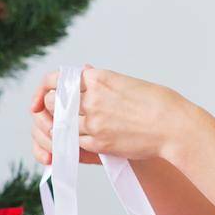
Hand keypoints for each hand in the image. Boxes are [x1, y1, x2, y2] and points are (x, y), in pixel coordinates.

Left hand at [29, 67, 195, 164]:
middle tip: (57, 114)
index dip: (44, 88)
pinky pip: (73, 143)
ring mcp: (94, 121)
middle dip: (52, 108)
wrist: (174, 126)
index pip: (58, 79)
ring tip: (67, 129)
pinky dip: (70, 142)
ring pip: (60, 124)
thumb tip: (84, 71)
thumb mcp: (126, 82)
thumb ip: (101, 79)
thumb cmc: (157, 103)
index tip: (40, 98)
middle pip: (54, 102)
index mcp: (99, 78)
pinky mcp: (99, 142)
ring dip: (59, 127)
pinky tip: (75, 142)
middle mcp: (93, 97)